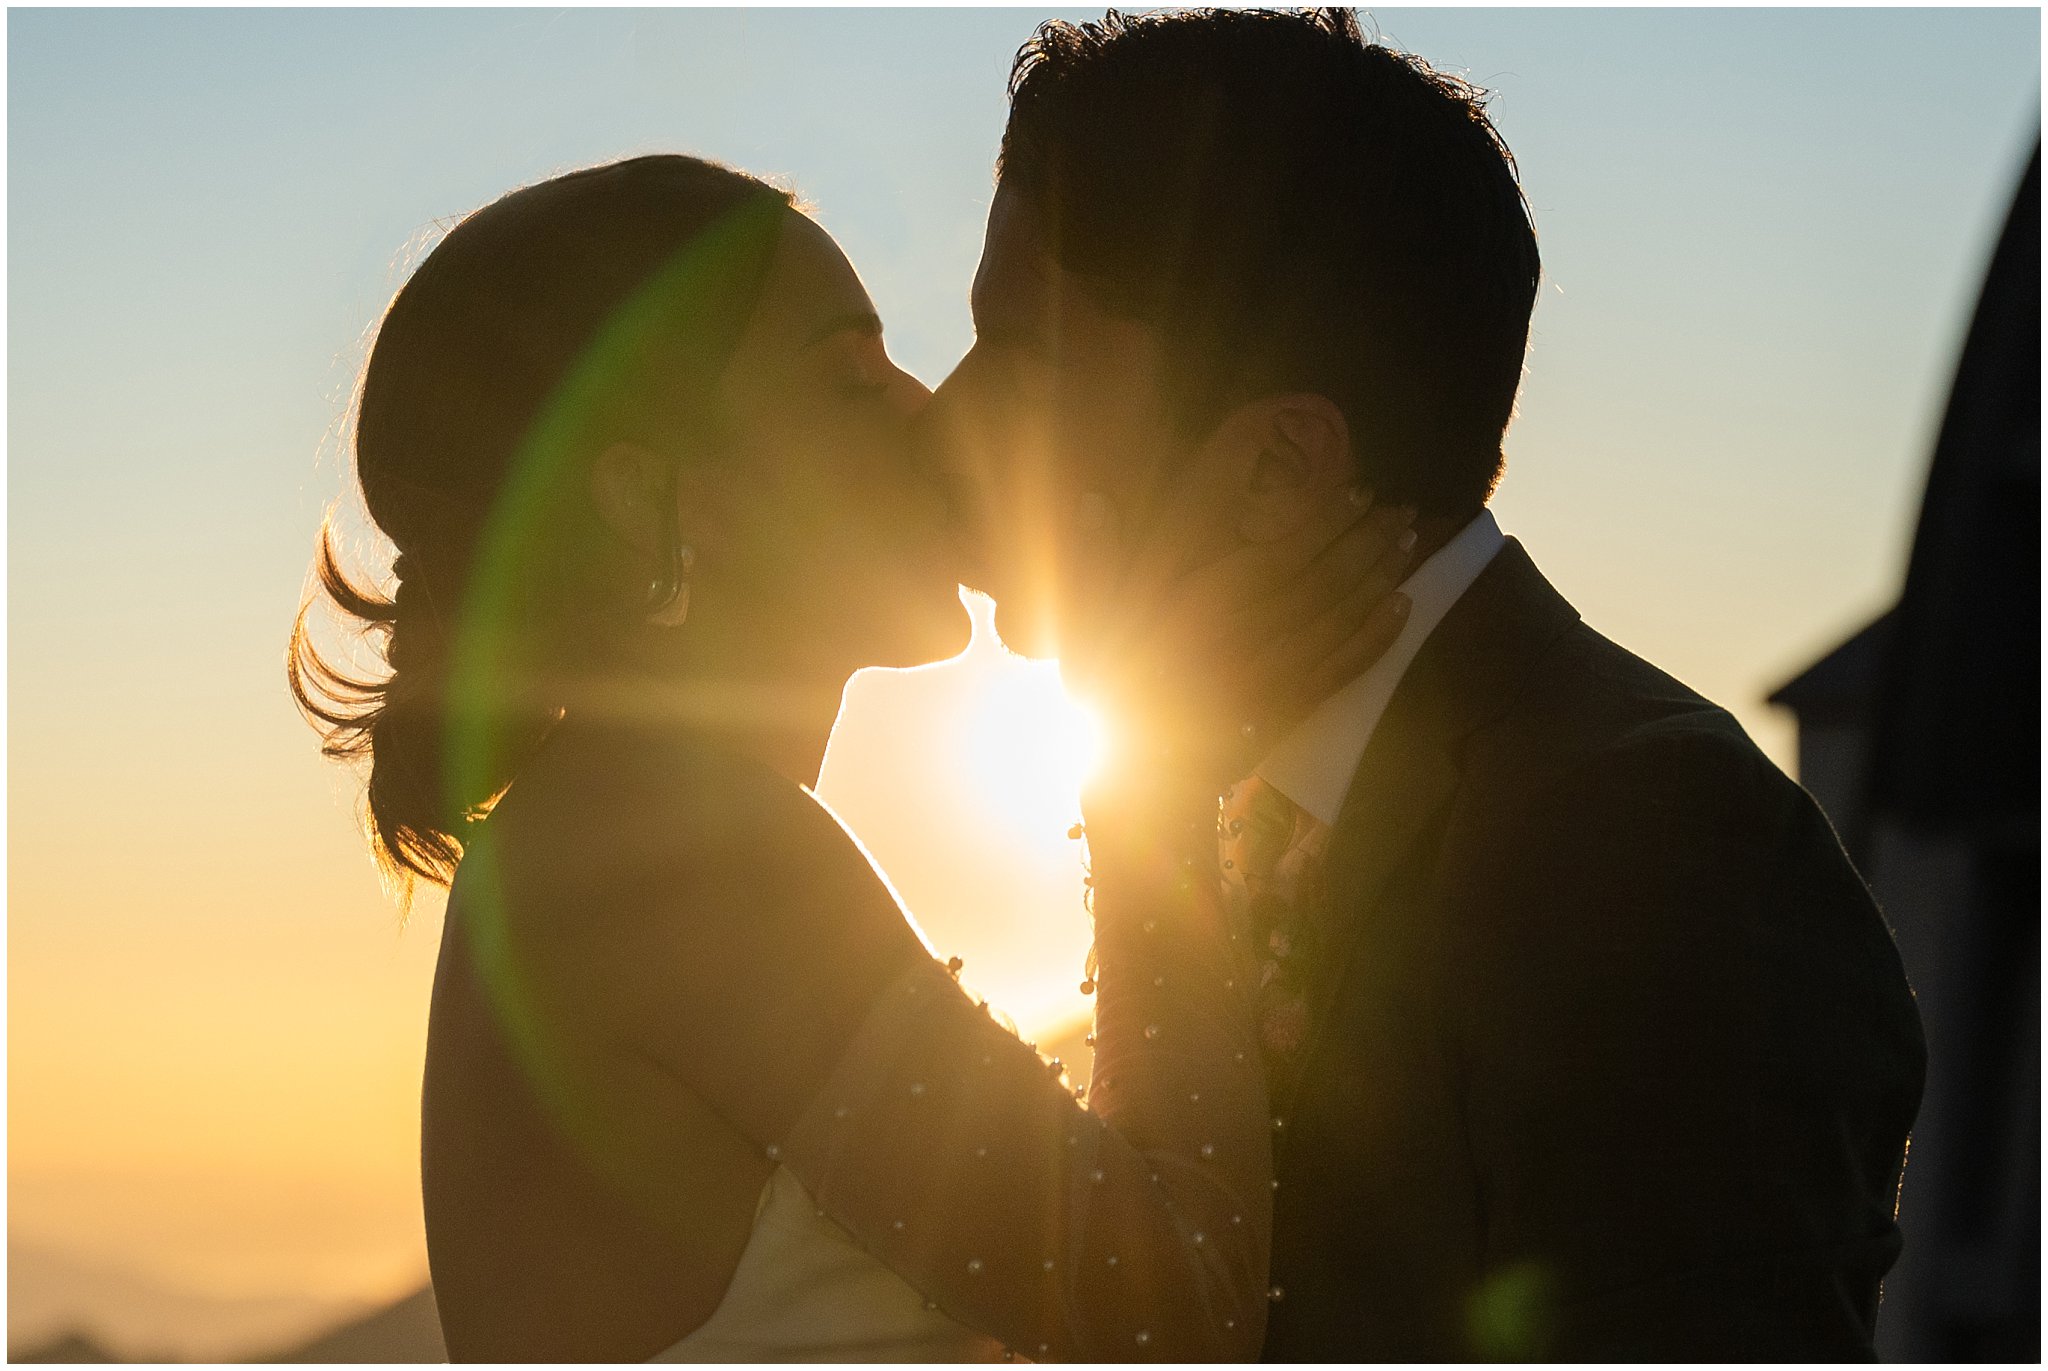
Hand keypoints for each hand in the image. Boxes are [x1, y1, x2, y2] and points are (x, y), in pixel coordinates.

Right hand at [1061, 466, 1418, 815]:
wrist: (1137, 785)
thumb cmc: (1108, 699)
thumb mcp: (1087, 628)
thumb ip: (1094, 562)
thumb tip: (1094, 501)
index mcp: (1201, 605)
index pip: (1279, 551)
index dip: (1323, 519)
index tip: (1357, 490)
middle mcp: (1247, 633)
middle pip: (1322, 578)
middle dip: (1367, 541)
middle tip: (1404, 510)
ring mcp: (1274, 673)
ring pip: (1340, 616)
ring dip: (1380, 577)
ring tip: (1411, 544)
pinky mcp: (1289, 707)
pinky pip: (1344, 667)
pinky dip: (1378, 638)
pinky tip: (1404, 609)